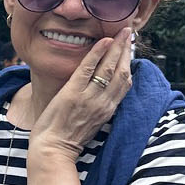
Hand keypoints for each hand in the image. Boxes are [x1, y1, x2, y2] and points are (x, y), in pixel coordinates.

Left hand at [31, 27, 135, 156]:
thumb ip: (99, 107)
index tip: (130, 49)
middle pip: (122, 72)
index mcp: (108, 109)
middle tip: (129, 32)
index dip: (129, 64)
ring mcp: (89, 98)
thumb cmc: (68, 138)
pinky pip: (87, 69)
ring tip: (121, 32)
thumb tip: (102, 93)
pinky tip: (103, 41)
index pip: (125, 83)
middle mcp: (103, 103)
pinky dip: (96, 53)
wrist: (53, 151)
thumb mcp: (91, 123)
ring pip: (109, 68)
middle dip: (127, 50)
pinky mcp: (73, 94)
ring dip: (117, 47)